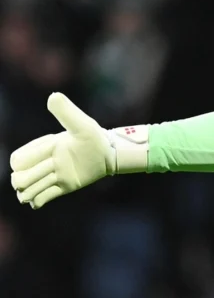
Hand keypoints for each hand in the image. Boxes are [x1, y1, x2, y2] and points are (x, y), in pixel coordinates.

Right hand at [9, 93, 114, 208]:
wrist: (111, 153)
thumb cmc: (96, 137)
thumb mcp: (82, 124)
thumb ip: (67, 112)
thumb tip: (53, 96)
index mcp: (46, 147)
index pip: (19, 159)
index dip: (28, 160)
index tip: (51, 153)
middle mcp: (47, 162)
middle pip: (20, 176)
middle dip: (25, 179)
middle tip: (47, 174)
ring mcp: (54, 175)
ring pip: (28, 189)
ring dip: (29, 192)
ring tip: (37, 192)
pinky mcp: (64, 186)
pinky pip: (42, 198)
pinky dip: (37, 201)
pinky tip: (40, 201)